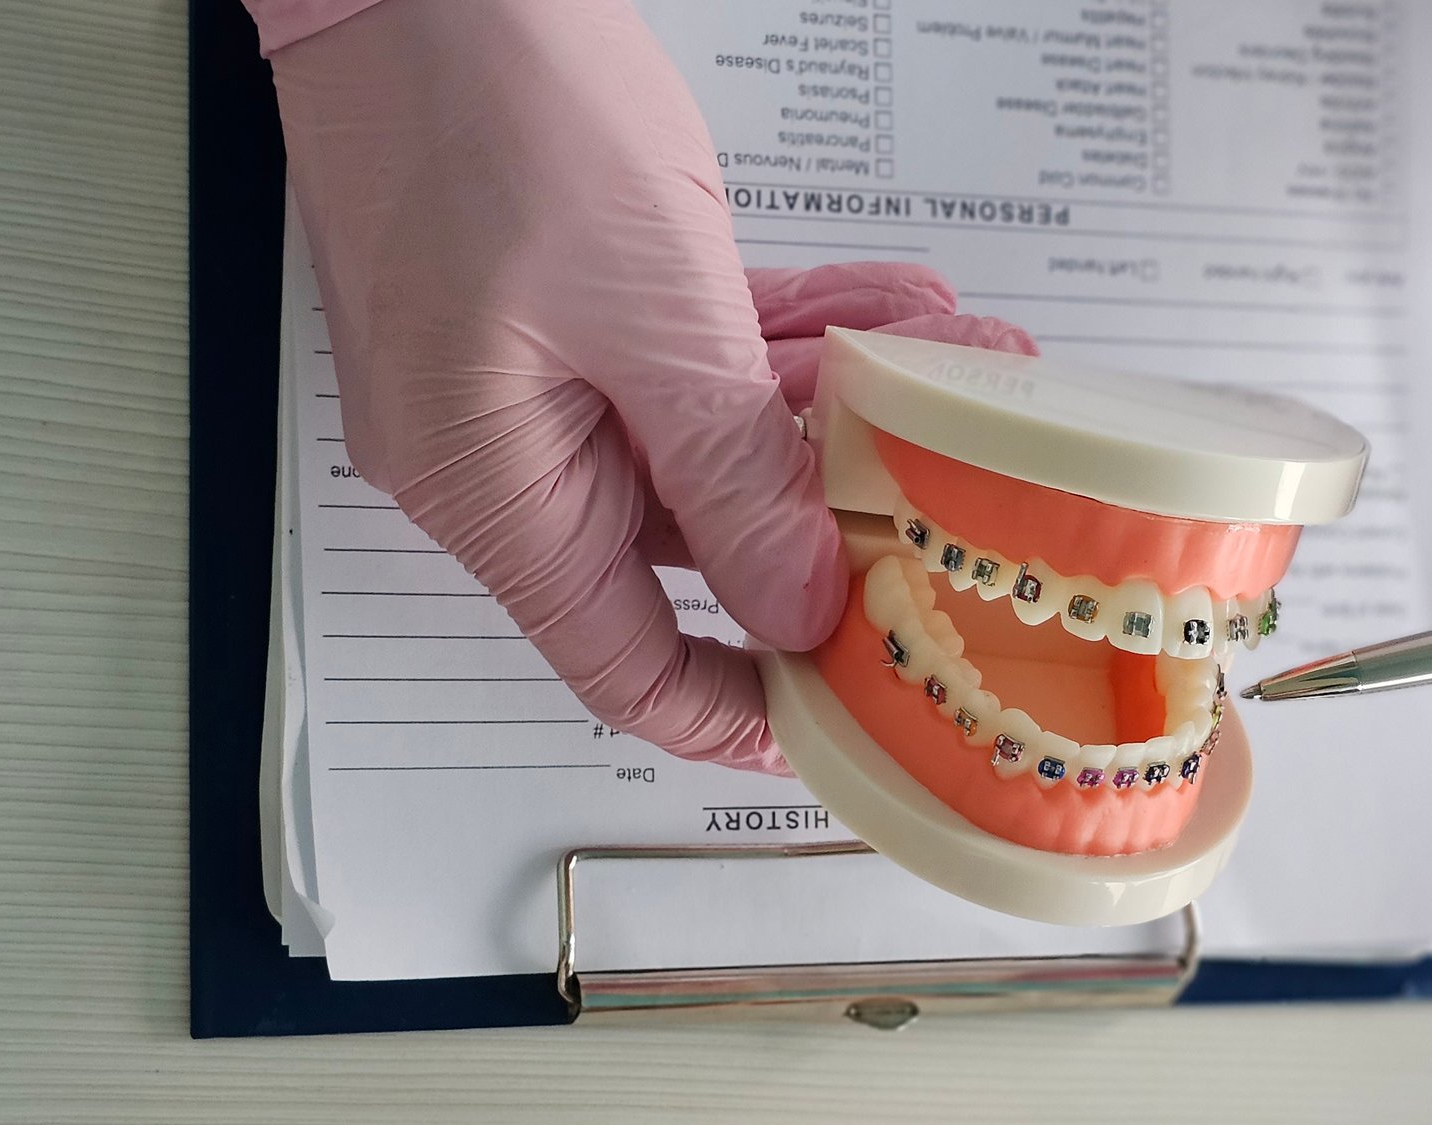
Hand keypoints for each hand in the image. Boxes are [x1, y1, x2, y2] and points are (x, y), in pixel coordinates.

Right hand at [271, 0, 1029, 771]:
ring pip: (706, 440)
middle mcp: (501, 452)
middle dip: (833, 520)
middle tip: (947, 507)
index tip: (848, 711)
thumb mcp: (653, 320)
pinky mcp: (561, 304)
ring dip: (827, 415)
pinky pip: (687, 360)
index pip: (625, 667)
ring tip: (947, 380)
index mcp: (494, 492)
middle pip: (691, 544)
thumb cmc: (484, 107)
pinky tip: (884, 316)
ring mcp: (530, 374)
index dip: (742, 706)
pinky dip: (779, 345)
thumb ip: (734, 478)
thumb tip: (795, 604)